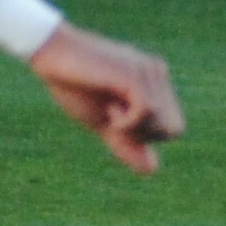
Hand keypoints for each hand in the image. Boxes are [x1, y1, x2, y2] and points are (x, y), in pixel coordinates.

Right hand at [29, 22, 184, 171]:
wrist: (51, 55)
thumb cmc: (74, 86)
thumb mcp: (104, 122)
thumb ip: (127, 142)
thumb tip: (151, 169)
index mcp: (154, 83)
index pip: (174, 128)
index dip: (148, 137)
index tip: (121, 122)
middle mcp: (157, 74)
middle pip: (174, 129)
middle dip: (145, 136)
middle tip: (116, 119)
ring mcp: (148, 72)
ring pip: (163, 123)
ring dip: (133, 128)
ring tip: (110, 109)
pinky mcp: (134, 75)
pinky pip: (147, 112)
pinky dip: (127, 122)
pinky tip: (109, 108)